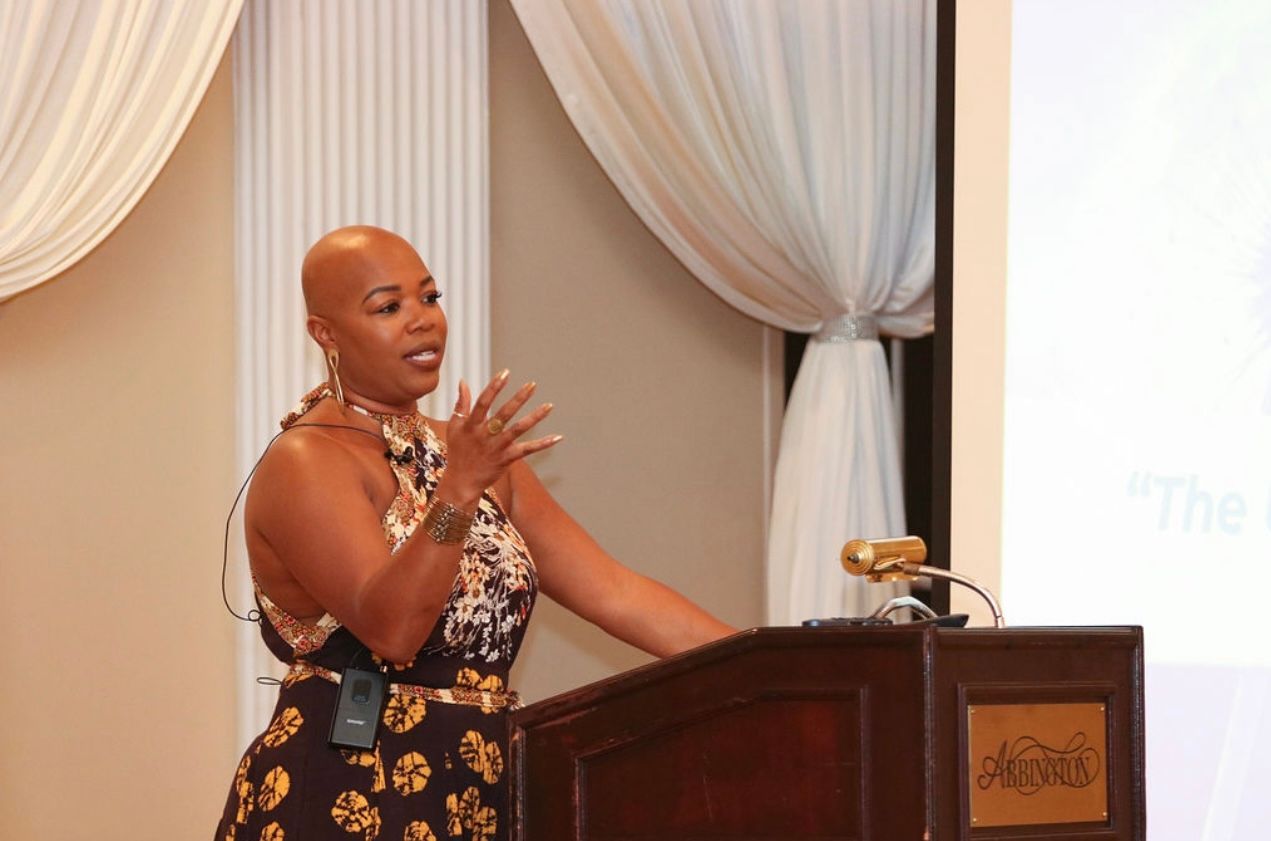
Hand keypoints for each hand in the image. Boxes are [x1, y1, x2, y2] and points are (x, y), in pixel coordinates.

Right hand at [439, 370, 560, 505]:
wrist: (461, 482)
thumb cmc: (458, 451)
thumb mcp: (454, 426)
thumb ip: (461, 404)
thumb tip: (463, 381)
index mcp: (471, 425)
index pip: (483, 402)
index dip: (494, 387)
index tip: (506, 372)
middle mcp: (485, 435)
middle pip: (503, 414)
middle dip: (518, 399)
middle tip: (532, 384)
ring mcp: (497, 448)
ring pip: (517, 430)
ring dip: (534, 418)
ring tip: (549, 406)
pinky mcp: (506, 459)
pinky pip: (527, 450)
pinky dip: (542, 444)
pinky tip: (557, 437)